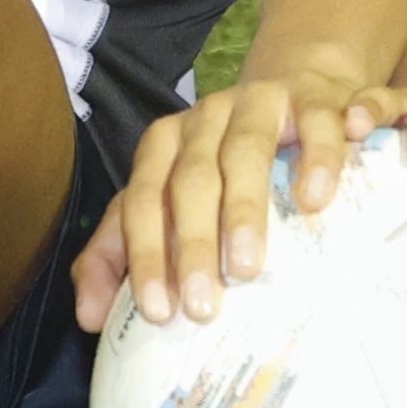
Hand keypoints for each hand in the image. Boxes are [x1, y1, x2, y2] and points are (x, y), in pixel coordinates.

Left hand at [71, 69, 365, 334]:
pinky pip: (317, 123)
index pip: (142, 199)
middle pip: (190, 180)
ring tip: (246, 268)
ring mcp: (258, 103)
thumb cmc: (228, 164)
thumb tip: (89, 318)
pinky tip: (316, 199)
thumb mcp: (170, 201)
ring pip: (244, 152)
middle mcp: (205, 118)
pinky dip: (317, 159)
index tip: (158, 312)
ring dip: (243, 210)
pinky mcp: (314, 97)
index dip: (145, 255)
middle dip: (191, 245)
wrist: (297, 89)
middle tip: (202, 307)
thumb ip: (122, 250)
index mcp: (165, 143)